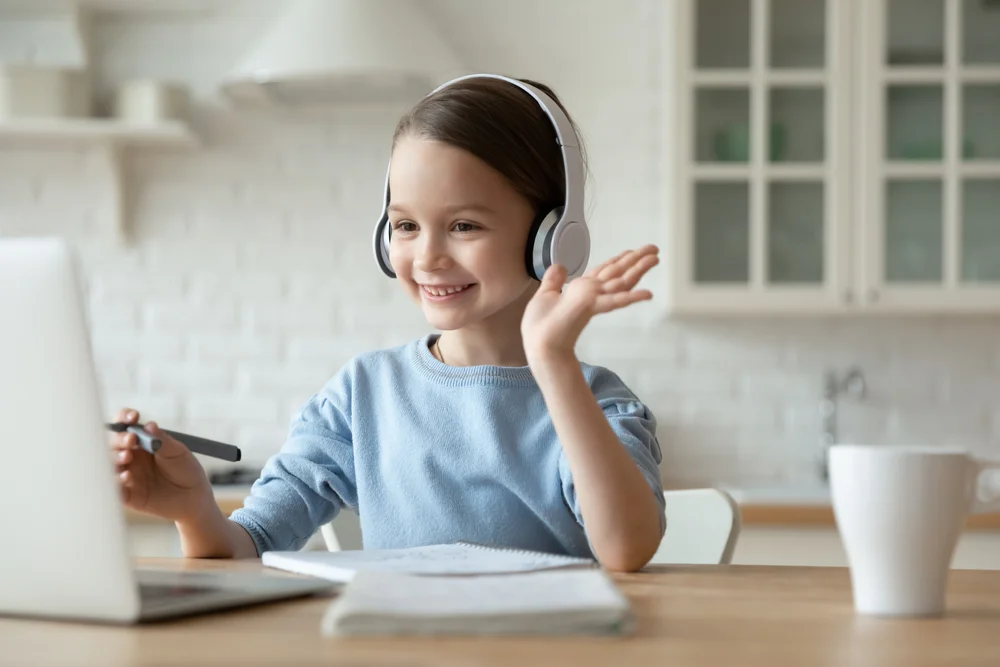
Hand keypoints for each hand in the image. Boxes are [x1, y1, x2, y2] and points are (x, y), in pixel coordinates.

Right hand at [110, 408, 213, 522]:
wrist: (194, 497)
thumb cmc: (186, 470)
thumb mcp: (177, 452)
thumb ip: (162, 440)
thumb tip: (149, 425)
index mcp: (140, 442)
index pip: (125, 426)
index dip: (124, 418)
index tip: (133, 417)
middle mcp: (130, 457)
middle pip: (113, 443)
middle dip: (119, 439)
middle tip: (130, 440)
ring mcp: (127, 475)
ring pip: (109, 464)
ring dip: (114, 458)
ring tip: (126, 457)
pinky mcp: (127, 494)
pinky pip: (115, 488)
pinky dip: (116, 481)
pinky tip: (126, 476)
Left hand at [521, 244, 658, 360]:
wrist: (539, 344)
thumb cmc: (541, 325)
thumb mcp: (545, 295)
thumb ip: (554, 281)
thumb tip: (560, 266)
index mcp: (582, 289)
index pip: (604, 271)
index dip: (618, 260)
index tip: (631, 251)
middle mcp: (592, 293)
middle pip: (618, 272)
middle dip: (636, 260)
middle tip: (654, 249)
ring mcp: (594, 300)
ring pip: (621, 282)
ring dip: (638, 269)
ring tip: (655, 259)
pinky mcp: (591, 307)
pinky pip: (614, 301)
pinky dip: (631, 297)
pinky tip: (648, 294)